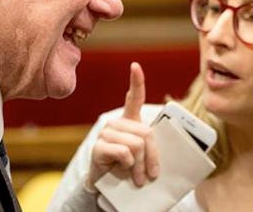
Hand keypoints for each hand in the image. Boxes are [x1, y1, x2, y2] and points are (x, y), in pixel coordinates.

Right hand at [87, 62, 159, 188]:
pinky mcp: (98, 146)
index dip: (136, 81)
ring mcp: (105, 133)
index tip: (135, 66)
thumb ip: (149, 148)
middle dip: (152, 157)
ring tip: (138, 177)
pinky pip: (124, 152)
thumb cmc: (127, 168)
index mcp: (129, 121)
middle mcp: (116, 123)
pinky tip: (122, 169)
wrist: (106, 185)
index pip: (134, 98)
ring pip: (136, 144)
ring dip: (140, 165)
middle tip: (150, 174)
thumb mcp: (142, 156)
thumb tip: (154, 158)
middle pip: (146, 133)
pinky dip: (128, 165)